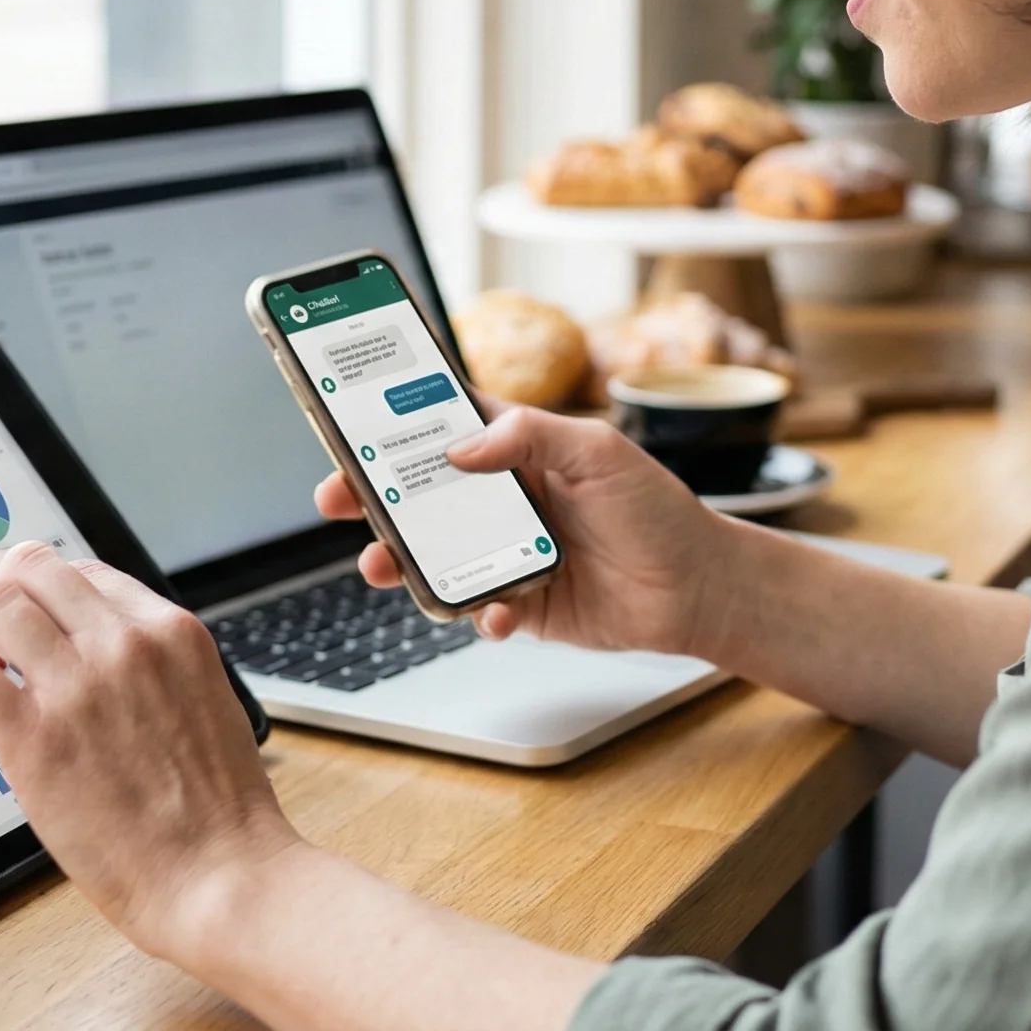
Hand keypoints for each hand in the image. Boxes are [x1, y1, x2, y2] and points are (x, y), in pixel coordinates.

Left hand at [0, 542, 294, 961]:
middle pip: (30, 568)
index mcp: (171, 632)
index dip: (40, 591)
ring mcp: (79, 686)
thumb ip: (151, 666)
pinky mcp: (35, 738)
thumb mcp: (204, 701)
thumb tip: (92, 650)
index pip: (82, 571)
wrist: (220, 872)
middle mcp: (125, 643)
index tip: (22, 618)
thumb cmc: (217, 808)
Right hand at [314, 400, 750, 658]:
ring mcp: (504, 551)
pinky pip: (475, 609)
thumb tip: (459, 449)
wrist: (696, 588)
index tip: (345, 417)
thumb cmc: (657, 509)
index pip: (441, 423)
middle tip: (334, 497)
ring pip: (430, 554)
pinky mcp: (517, 603)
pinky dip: (476, 613)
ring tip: (382, 564)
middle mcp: (502, 497)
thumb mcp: (599, 451)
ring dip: (399, 559)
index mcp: (514, 447)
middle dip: (369, 494)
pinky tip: (496, 612)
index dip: (391, 419)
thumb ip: (530, 435)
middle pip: (417, 492)